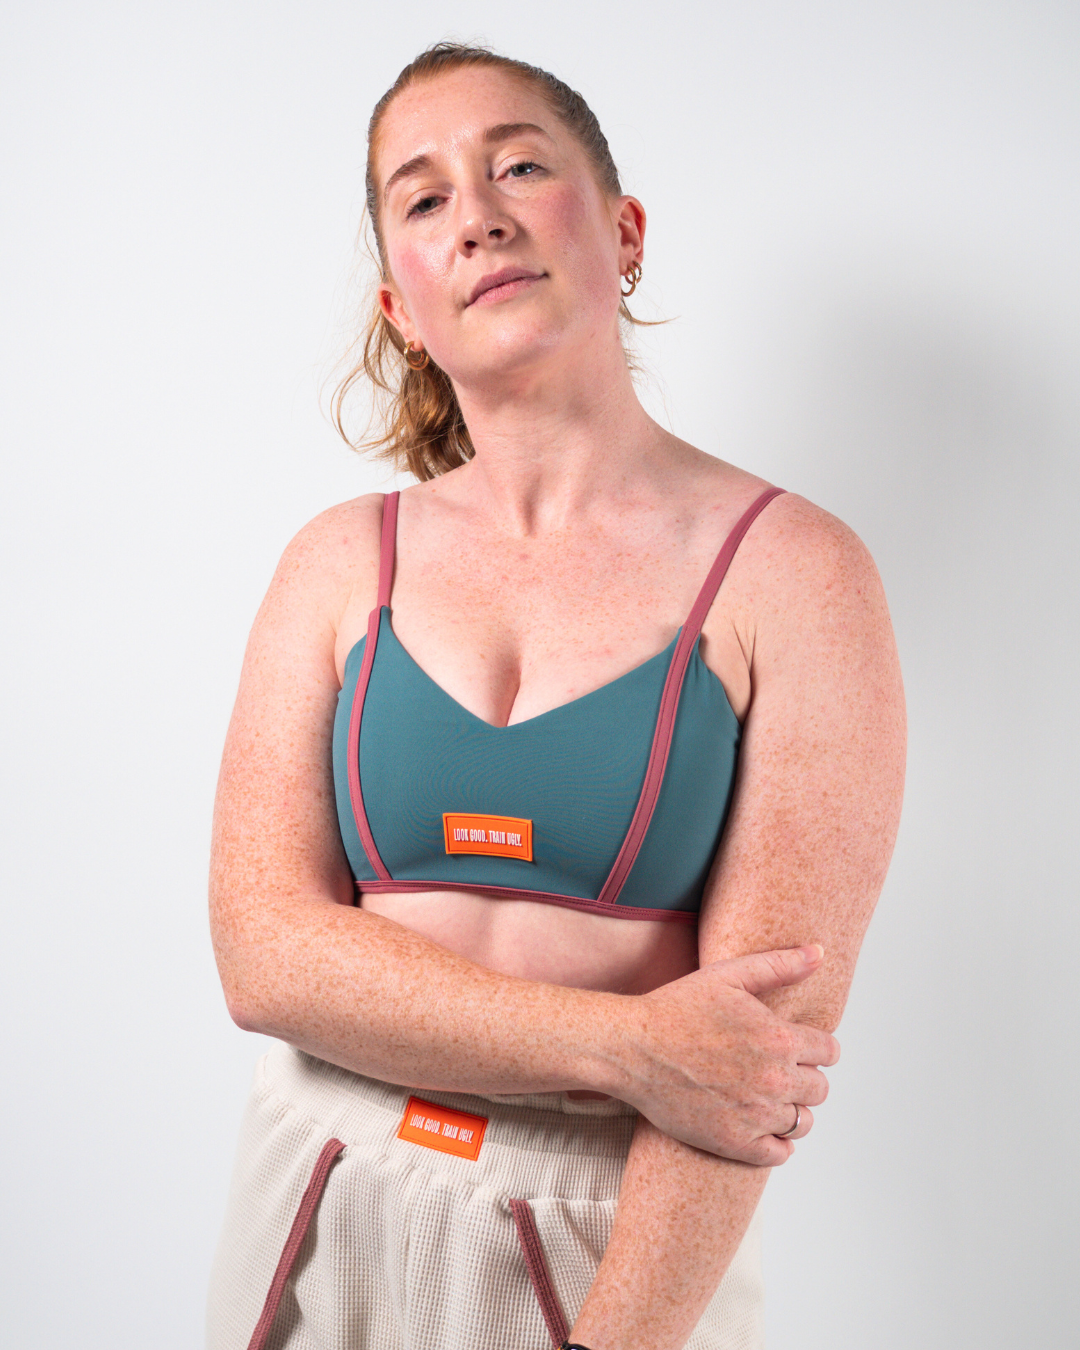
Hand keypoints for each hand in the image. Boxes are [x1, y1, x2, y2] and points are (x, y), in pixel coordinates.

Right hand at [615, 945, 837, 1164]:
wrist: (631, 1049)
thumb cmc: (676, 1008)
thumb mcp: (728, 975)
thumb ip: (779, 965)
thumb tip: (819, 952)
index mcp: (779, 1039)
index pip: (830, 1053)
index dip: (816, 1048)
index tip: (797, 1047)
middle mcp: (774, 1080)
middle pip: (819, 1089)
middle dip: (804, 1078)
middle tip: (775, 1070)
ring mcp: (755, 1115)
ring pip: (803, 1122)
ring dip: (791, 1110)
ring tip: (767, 1097)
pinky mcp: (734, 1142)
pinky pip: (780, 1154)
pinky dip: (776, 1144)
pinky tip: (758, 1124)